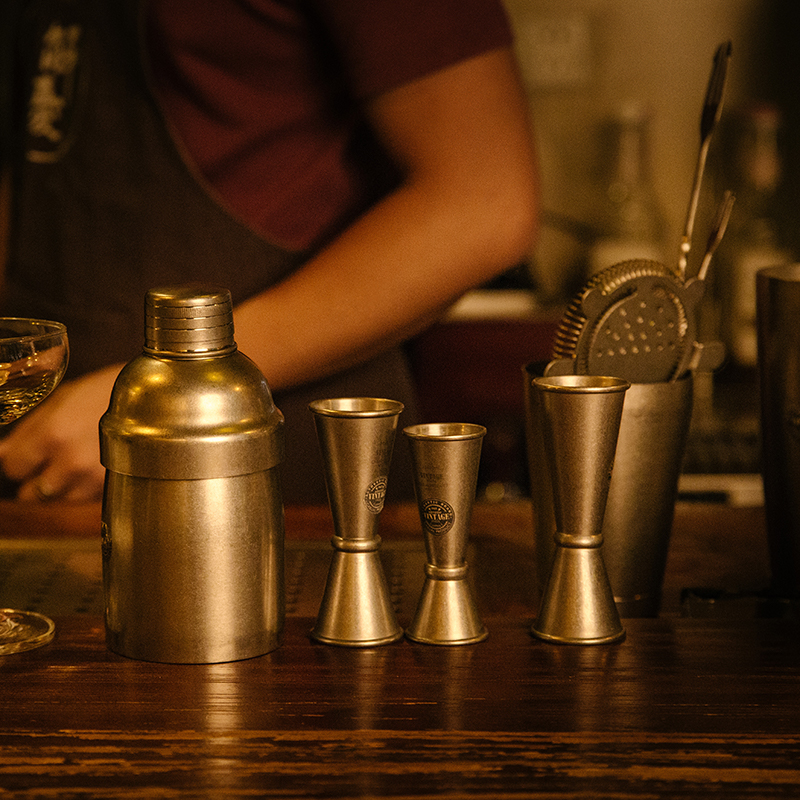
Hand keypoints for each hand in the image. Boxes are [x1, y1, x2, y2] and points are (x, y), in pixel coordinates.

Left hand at [0, 364, 121, 501]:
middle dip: (36, 479)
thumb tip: (2, 452)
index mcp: (52, 434)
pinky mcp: (113, 488)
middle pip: (31, 494)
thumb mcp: (63, 399)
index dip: (18, 460)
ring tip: (79, 462)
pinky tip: (96, 466)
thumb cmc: (108, 391)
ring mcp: (94, 479)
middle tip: (52, 461)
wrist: (158, 399)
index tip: (27, 455)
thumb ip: (28, 430)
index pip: (12, 467)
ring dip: (62, 487)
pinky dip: (85, 489)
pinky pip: (85, 500)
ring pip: (58, 500)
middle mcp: (70, 462)